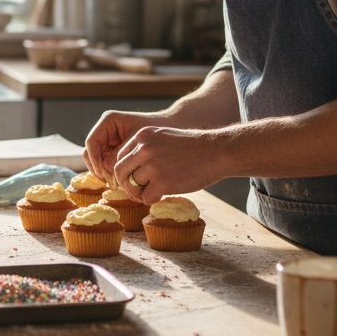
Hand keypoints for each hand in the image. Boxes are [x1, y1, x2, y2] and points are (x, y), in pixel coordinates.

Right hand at [82, 110, 172, 179]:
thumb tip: (106, 170)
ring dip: (103, 172)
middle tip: (109, 182)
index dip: (94, 159)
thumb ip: (121, 155)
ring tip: (116, 183)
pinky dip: (111, 172)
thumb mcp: (138, 143)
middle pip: (91, 152)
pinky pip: (107, 163)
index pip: (92, 142)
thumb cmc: (157, 131)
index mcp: (109, 121)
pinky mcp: (115, 150)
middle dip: (98, 167)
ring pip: (97, 160)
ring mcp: (109, 140)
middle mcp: (106, 130)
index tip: (103, 174)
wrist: (172, 127)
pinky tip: (121, 181)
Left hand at [112, 126, 226, 204]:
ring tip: (153, 192)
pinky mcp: (162, 182)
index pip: (120, 156)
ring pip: (132, 185)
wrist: (217, 151)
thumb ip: (146, 148)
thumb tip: (132, 168)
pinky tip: (162, 195)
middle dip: (126, 183)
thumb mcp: (164, 137)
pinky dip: (151, 200)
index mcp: (143, 135)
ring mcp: (152, 165)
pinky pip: (145, 197)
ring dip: (140, 192)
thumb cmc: (193, 147)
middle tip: (137, 191)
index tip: (134, 177)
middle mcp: (144, 149)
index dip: (126, 169)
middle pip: (120, 171)